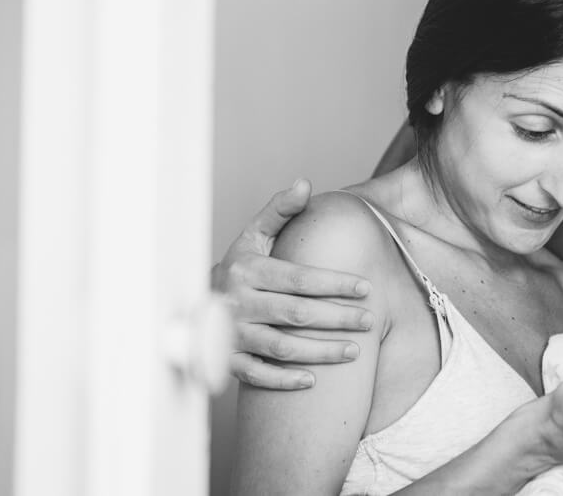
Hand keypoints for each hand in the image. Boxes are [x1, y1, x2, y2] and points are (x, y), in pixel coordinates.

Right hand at [212, 180, 374, 389]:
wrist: (192, 303)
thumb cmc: (238, 267)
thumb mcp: (252, 235)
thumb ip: (280, 210)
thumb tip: (305, 182)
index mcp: (247, 270)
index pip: (299, 278)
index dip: (335, 283)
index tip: (366, 288)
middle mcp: (238, 302)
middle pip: (297, 314)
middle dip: (338, 318)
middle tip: (371, 321)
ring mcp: (231, 334)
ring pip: (282, 347)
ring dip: (321, 352)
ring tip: (355, 351)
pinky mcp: (227, 359)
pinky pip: (257, 375)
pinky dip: (285, 379)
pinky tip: (315, 380)